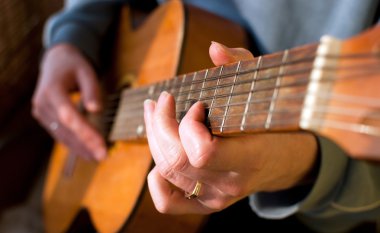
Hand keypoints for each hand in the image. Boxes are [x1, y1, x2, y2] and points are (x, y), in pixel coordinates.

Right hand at [32, 44, 106, 160]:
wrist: (56, 62)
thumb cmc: (74, 66)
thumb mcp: (86, 72)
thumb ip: (91, 90)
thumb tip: (96, 110)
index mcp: (51, 90)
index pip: (69, 115)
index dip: (85, 132)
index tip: (101, 144)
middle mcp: (42, 103)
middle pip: (66, 129)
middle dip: (85, 144)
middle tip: (103, 156)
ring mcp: (40, 112)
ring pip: (61, 135)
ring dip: (79, 148)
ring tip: (97, 157)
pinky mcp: (44, 118)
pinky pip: (59, 133)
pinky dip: (73, 143)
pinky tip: (87, 151)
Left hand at [143, 42, 317, 213]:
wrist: (287, 162)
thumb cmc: (276, 124)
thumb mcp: (265, 90)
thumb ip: (241, 65)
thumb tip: (213, 49)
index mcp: (250, 158)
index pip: (203, 152)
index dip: (189, 125)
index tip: (198, 104)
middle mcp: (229, 184)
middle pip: (176, 159)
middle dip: (160, 123)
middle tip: (163, 100)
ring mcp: (215, 198)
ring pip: (166, 171)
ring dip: (153, 138)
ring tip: (154, 113)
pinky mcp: (205, 204)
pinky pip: (167, 202)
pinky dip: (155, 179)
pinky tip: (160, 156)